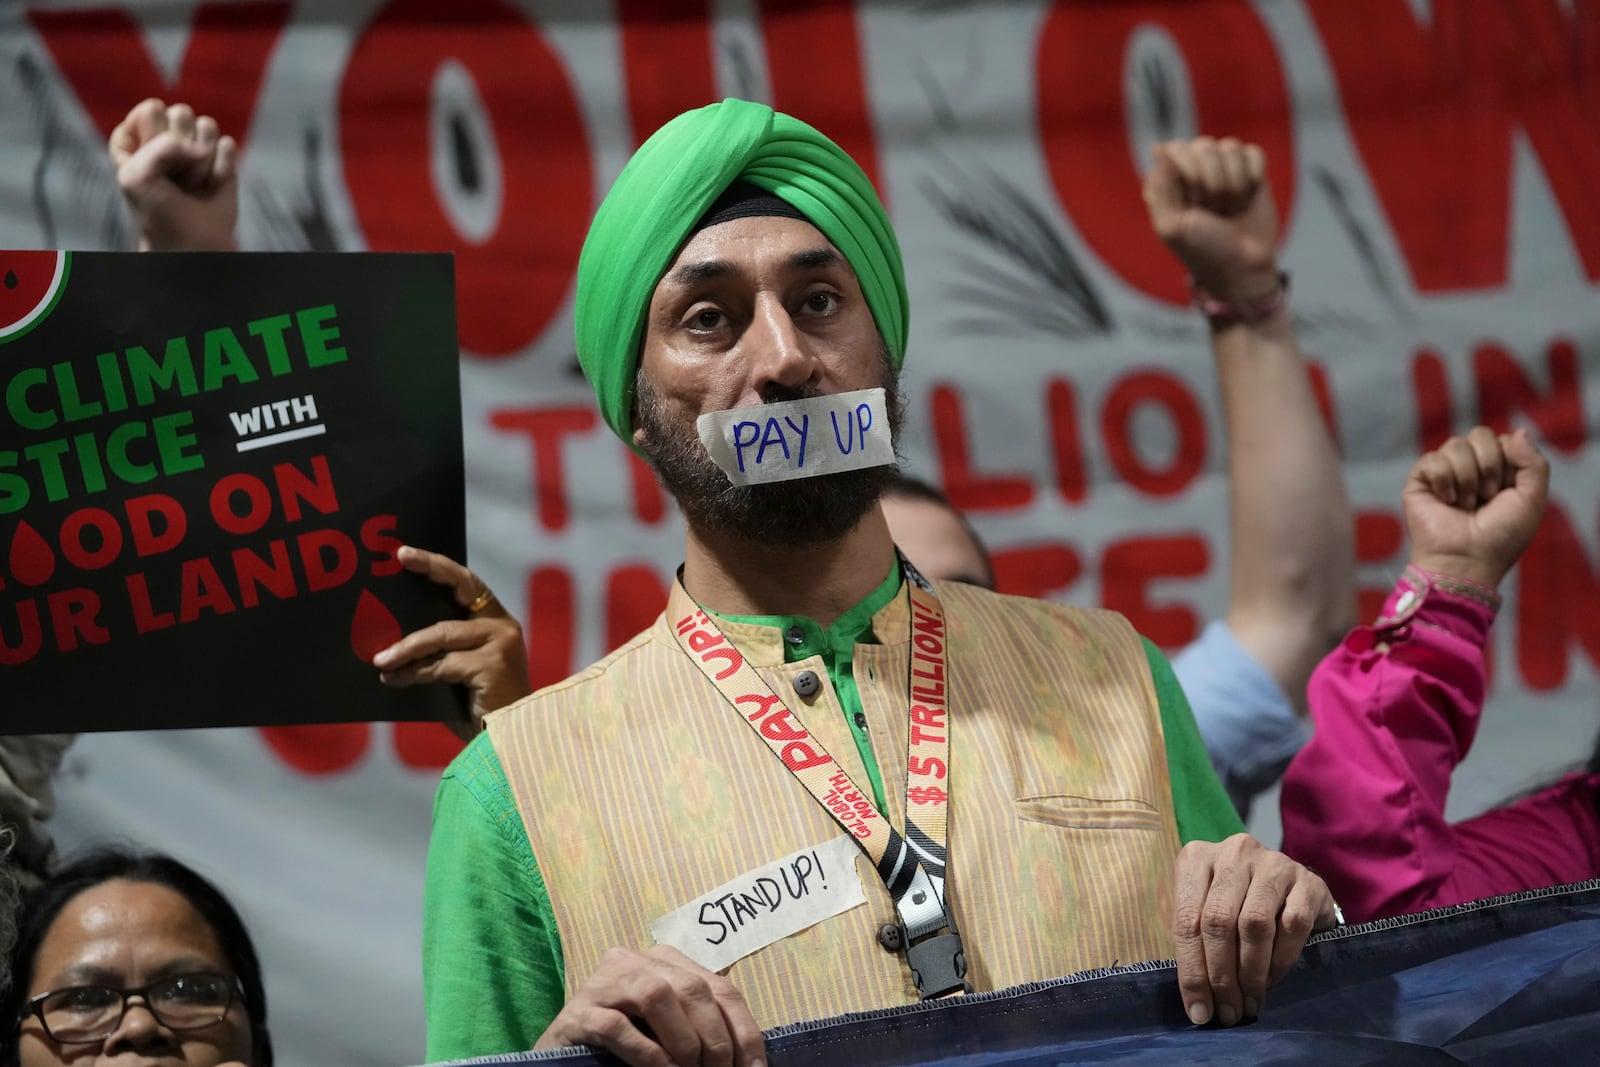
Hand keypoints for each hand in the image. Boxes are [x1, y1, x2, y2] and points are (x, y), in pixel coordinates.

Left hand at [109, 98, 237, 250]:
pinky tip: (212, 185)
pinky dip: (222, 169)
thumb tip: (203, 147)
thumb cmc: (158, 213)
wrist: (191, 243)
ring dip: (202, 162)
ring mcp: (195, 144)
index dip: (154, 139)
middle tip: (175, 178)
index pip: (151, 110)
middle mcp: (165, 135)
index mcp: (134, 134)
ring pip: (207, 125)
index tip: (153, 168)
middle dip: (181, 150)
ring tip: (193, 183)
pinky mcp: (222, 156)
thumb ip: (161, 146)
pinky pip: (227, 145)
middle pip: (181, 113)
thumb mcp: (137, 177)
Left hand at [372, 545, 530, 738]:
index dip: (437, 566)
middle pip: (462, 587)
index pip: (467, 583)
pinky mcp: (493, 666)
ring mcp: (501, 644)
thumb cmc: (477, 710)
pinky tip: (393, 680)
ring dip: (405, 647)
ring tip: (379, 659)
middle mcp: (504, 626)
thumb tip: (390, 641)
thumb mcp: (456, 671)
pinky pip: (442, 664)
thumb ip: (437, 651)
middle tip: (398, 560)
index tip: (404, 554)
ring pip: (442, 634)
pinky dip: (413, 673)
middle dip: (430, 569)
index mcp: (496, 622)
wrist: (502, 745)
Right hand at [536, 945, 765, 1066]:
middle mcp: (635, 960)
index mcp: (665, 961)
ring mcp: (603, 983)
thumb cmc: (623, 1045)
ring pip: (657, 996)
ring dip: (684, 1042)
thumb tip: (749, 1061)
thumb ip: (701, 1028)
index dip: (743, 1029)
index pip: (719, 987)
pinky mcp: (579, 1012)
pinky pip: (619, 1027)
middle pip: (693, 988)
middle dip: (716, 1038)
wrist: (562, 1055)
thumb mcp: (670, 1030)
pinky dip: (648, 1054)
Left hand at [1143, 136, 1278, 300]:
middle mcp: (1193, 168)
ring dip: (1233, 183)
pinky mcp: (1250, 170)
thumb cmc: (1201, 249)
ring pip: (1230, 147)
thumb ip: (1161, 187)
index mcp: (1168, 179)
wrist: (1241, 266)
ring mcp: (1223, 167)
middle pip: (1205, 146)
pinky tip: (1247, 197)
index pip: (1177, 149)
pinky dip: (1252, 176)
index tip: (1194, 204)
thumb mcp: (1171, 226)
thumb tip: (1159, 147)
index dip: (1190, 174)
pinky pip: (1253, 153)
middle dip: (1212, 182)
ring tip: (1229, 208)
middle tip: (1213, 210)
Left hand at [1172, 833, 1336, 1026]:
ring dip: (1250, 973)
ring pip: (1254, 924)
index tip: (1198, 1011)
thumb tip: (1197, 1006)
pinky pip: (1292, 926)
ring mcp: (1272, 863)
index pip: (1186, 919)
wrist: (1293, 888)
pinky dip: (1280, 961)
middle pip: (1218, 921)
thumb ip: (1197, 945)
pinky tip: (1272, 980)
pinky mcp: (1308, 880)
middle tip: (1228, 1011)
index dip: (1191, 971)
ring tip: (1249, 1003)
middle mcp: (1233, 852)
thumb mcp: (1206, 913)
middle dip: (1221, 976)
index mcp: (1197, 858)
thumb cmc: (1237, 905)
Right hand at [1403, 427, 1549, 589]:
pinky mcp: (1420, 480)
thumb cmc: (1500, 536)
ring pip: (1455, 444)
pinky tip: (1445, 501)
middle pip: (1480, 434)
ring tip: (1465, 505)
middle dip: (1489, 466)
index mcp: (1498, 470)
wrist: (1467, 560)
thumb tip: (1518, 432)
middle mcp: (1471, 467)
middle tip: (1486, 497)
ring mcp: (1444, 472)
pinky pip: (1432, 459)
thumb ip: (1534, 463)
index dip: (1509, 461)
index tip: (1506, 492)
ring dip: (1467, 478)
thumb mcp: (1532, 499)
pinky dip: (1444, 482)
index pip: (1504, 438)